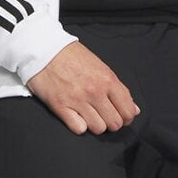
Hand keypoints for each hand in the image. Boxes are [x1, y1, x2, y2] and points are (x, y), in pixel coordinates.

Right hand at [25, 41, 140, 134]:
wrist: (44, 48)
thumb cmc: (71, 55)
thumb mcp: (100, 66)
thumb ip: (118, 88)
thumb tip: (133, 108)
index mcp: (107, 79)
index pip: (128, 110)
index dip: (127, 116)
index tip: (120, 114)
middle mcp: (95, 91)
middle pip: (115, 123)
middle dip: (111, 122)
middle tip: (103, 114)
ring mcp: (77, 100)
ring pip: (98, 128)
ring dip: (95, 124)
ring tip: (88, 113)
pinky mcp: (60, 107)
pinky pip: (79, 129)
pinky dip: (79, 125)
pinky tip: (76, 115)